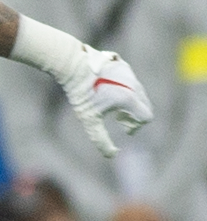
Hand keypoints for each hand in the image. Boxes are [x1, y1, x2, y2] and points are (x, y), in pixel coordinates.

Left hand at [54, 43, 153, 157]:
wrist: (73, 65)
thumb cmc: (81, 93)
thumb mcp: (89, 119)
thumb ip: (101, 139)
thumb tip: (111, 155)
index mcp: (129, 98)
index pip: (146, 117)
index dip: (135, 126)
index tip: (122, 128)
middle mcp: (134, 85)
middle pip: (145, 106)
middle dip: (134, 117)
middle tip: (117, 119)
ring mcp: (130, 74)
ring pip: (139, 94)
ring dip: (131, 105)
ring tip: (111, 107)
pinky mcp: (124, 66)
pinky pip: (132, 83)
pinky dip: (126, 92)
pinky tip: (108, 93)